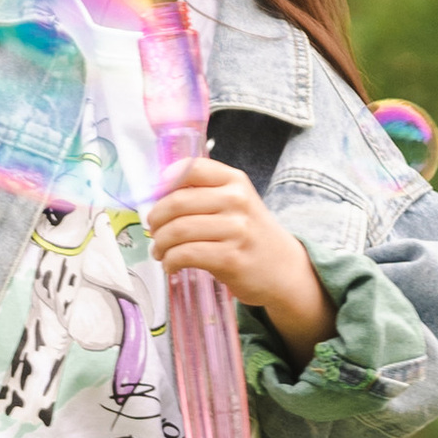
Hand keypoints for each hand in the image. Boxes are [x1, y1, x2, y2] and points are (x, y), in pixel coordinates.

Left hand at [146, 155, 334, 360]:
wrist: (284, 269)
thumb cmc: (250, 234)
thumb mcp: (236, 203)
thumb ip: (204, 193)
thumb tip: (155, 195)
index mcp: (235, 181)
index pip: (191, 168)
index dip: (164, 181)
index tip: (153, 197)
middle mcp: (237, 200)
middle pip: (177, 202)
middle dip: (156, 218)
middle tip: (153, 230)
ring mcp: (236, 230)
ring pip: (178, 230)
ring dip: (160, 243)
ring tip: (159, 250)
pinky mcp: (231, 259)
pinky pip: (186, 255)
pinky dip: (170, 260)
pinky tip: (171, 264)